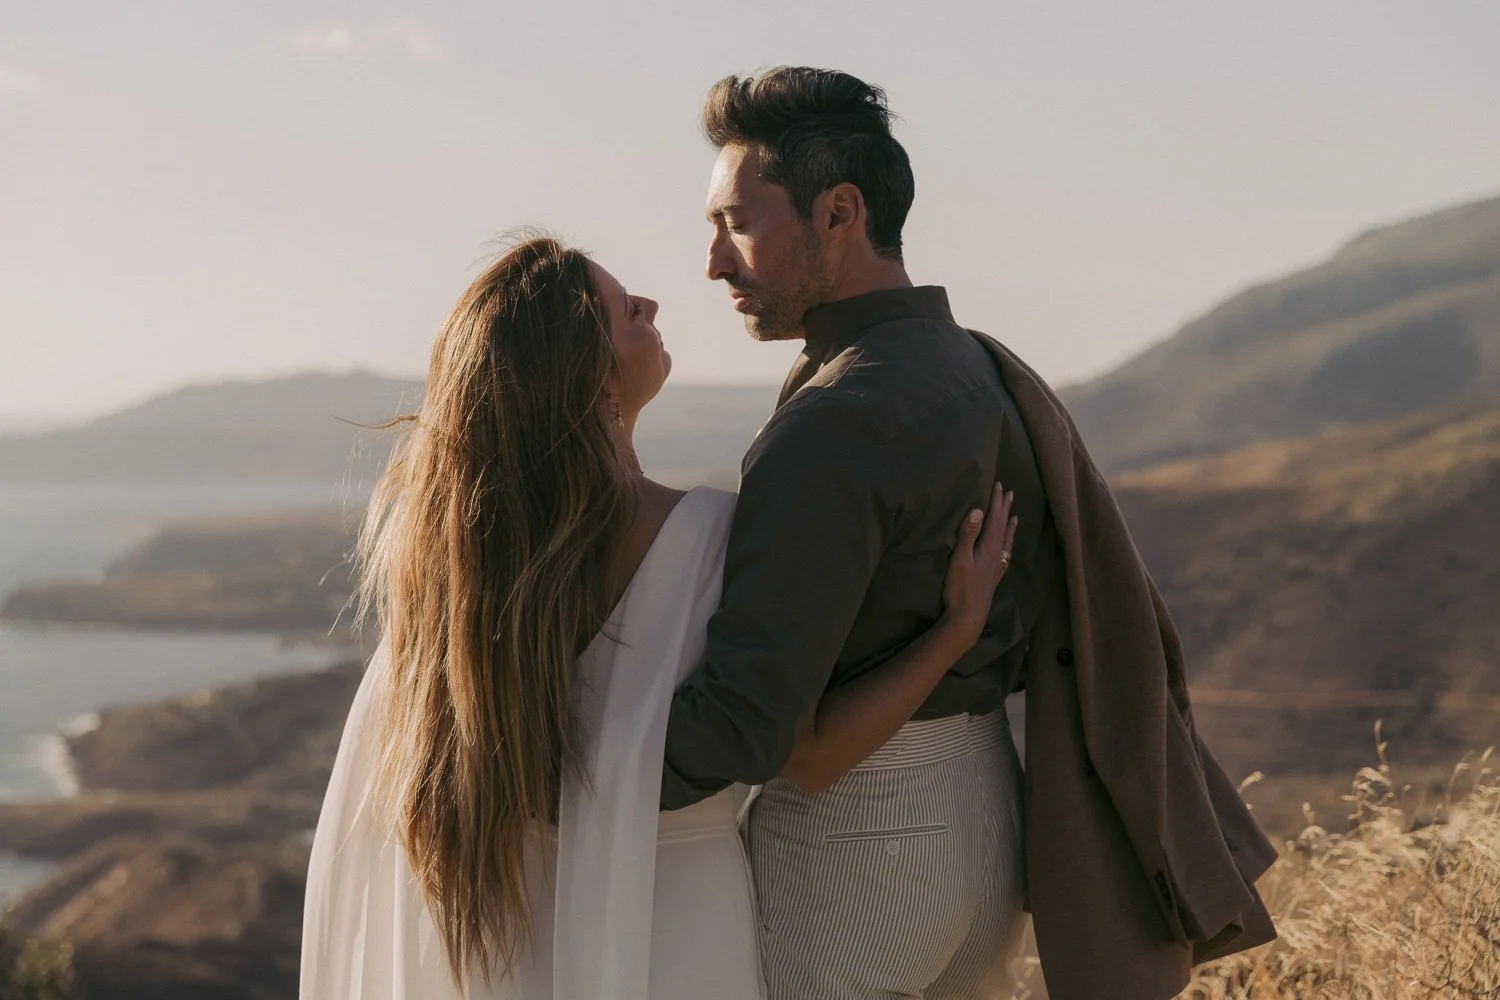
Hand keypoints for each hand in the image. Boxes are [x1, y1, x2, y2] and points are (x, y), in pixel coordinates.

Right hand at [940, 483, 1018, 642]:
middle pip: (1002, 527)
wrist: (968, 617)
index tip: (999, 485)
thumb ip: (967, 534)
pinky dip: (1007, 546)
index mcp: (989, 547)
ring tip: (1014, 516)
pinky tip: (1006, 549)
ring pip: (1006, 541)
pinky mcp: (993, 577)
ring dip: (1009, 527)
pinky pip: (1004, 555)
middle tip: (1009, 493)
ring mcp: (996, 567)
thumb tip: (977, 509)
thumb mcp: (960, 558)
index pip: (994, 519)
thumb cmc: (961, 588)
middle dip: (1005, 509)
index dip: (996, 502)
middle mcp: (997, 555)